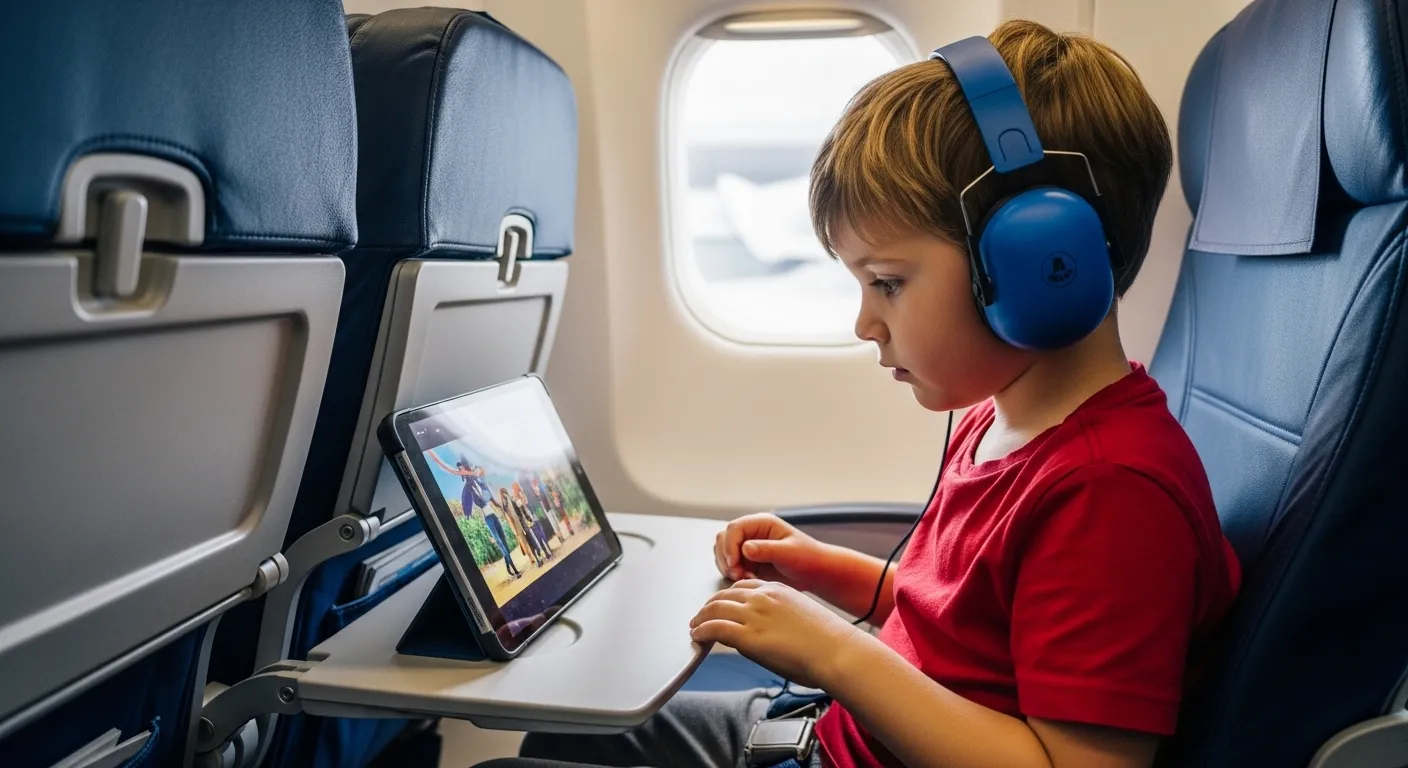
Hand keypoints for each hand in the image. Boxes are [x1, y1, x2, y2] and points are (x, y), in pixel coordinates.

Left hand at [690, 579, 861, 688]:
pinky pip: (715, 628)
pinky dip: (702, 631)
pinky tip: (697, 636)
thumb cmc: (828, 641)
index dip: (728, 595)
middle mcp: (763, 597)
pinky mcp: (748, 636)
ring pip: (715, 609)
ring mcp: (754, 615)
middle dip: (710, 605)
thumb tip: (771, 631)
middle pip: (725, 595)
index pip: (743, 586)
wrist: (836, 651)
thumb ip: (781, 617)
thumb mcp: (802, 616)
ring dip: (701, 617)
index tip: (721, 604)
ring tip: (695, 626)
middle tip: (702, 615)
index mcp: (778, 589)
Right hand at [713, 514, 832, 590]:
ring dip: (728, 567)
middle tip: (738, 574)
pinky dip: (733, 574)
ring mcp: (748, 548)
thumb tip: (745, 548)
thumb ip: (767, 550)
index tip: (733, 563)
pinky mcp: (747, 562)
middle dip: (726, 558)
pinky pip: (730, 566)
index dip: (729, 545)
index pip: (734, 528)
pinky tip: (747, 580)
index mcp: (761, 523)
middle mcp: (751, 533)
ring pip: (723, 553)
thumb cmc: (808, 558)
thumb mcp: (789, 553)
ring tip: (744, 578)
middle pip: (723, 539)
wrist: (815, 573)